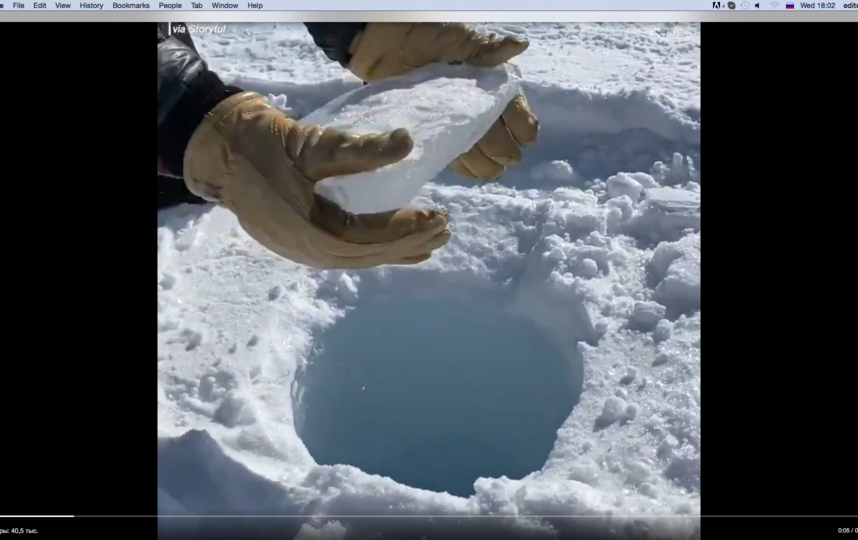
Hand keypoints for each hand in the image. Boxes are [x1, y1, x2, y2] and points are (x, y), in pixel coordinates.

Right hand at [182, 92, 449, 268]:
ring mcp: (303, 252)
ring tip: (429, 242)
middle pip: (371, 254)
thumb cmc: (262, 146)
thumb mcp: (311, 143)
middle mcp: (311, 251)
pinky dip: (374, 251)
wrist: (218, 152)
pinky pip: (345, 254)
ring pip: (359, 257)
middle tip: (445, 229)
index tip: (439, 216)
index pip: (373, 238)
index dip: (408, 229)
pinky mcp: (300, 243)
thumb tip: (407, 142)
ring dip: (396, 250)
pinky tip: (392, 248)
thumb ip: (358, 149)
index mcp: (313, 233)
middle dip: (410, 243)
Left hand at [347, 23, 538, 179]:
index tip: (516, 137)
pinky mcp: (439, 133)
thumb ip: (487, 48)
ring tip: (478, 161)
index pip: (518, 115)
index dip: (520, 128)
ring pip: (484, 155)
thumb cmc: (423, 35)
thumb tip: (520, 44)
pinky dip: (466, 166)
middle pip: (504, 141)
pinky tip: (465, 167)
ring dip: (485, 163)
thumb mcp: (456, 39)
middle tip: (491, 152)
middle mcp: (481, 106)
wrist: (382, 43)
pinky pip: (460, 158)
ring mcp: (460, 122)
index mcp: (493, 84)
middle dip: (502, 151)